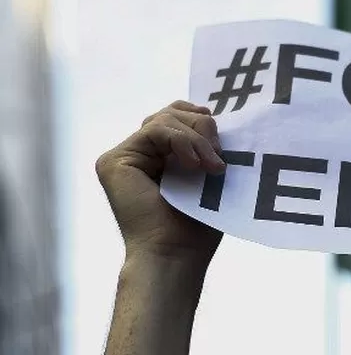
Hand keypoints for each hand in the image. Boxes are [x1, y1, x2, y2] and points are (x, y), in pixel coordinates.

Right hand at [96, 101, 226, 267]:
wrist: (176, 253)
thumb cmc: (197, 223)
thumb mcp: (208, 173)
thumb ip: (204, 144)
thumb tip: (212, 114)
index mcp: (159, 156)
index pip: (178, 117)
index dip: (201, 119)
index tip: (222, 140)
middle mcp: (138, 154)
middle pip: (171, 113)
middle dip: (202, 129)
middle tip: (219, 158)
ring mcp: (124, 157)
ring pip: (165, 120)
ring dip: (196, 140)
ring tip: (211, 166)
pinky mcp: (114, 161)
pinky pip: (154, 130)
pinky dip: (181, 142)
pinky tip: (194, 165)